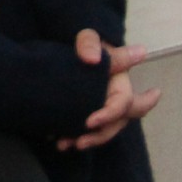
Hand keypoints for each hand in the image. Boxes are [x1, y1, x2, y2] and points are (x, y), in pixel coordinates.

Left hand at [56, 29, 159, 151]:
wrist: (72, 51)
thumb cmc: (85, 43)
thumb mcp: (87, 37)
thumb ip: (89, 43)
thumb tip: (94, 59)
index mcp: (121, 83)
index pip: (124, 103)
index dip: (109, 115)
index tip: (89, 121)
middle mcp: (116, 99)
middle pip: (118, 123)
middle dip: (101, 135)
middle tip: (81, 142)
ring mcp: (104, 108)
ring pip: (103, 131)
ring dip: (86, 140)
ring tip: (63, 144)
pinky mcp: (89, 114)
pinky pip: (88, 131)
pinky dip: (74, 138)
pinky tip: (58, 140)